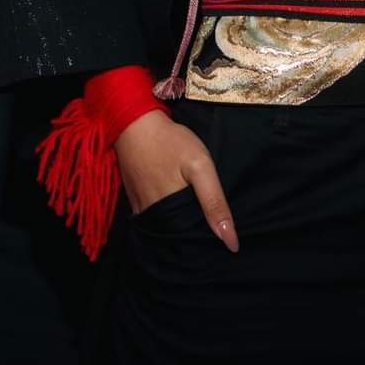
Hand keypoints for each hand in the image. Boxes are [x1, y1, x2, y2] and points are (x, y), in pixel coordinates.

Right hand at [115, 110, 239, 251]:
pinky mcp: (134, 201)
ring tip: (198, 214)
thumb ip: (214, 202)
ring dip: (181, 225)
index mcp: (171, 214)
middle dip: (195, 234)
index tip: (223, 236)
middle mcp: (153, 218)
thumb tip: (230, 241)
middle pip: (179, 236)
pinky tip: (177, 204)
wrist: (134, 123)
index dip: (209, 239)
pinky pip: (154, 217)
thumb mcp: (200, 166)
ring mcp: (141, 210)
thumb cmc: (171, 143)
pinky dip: (167, 216)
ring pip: (166, 228)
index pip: (193, 241)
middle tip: (212, 221)